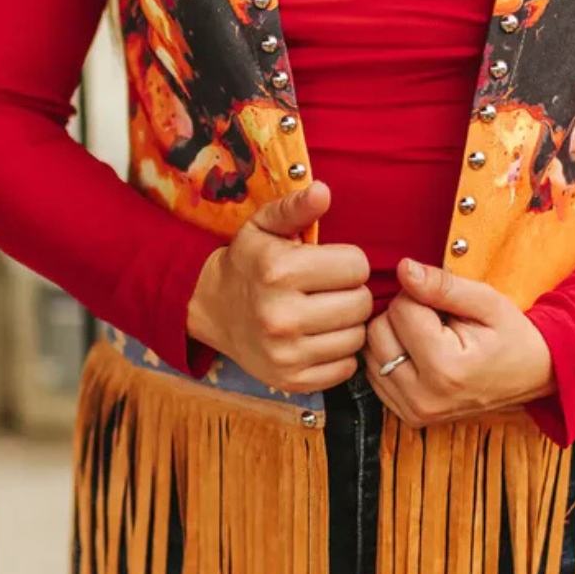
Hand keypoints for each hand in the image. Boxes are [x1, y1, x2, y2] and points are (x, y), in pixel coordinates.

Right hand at [186, 181, 371, 392]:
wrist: (213, 309)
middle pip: (362, 303)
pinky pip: (345, 369)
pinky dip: (339, 354)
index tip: (329, 265)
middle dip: (350, 292)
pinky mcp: (291, 381)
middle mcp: (281, 316)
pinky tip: (319, 339)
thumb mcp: (266, 227)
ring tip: (324, 313)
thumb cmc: (250, 263)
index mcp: (280, 271)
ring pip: (357, 337)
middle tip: (328, 290)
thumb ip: (296, 208)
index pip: (357, 266)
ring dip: (347, 324)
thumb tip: (323, 191)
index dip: (348, 262)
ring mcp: (286, 354)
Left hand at [364, 258, 554, 427]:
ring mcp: (414, 411)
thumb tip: (403, 269)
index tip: (445, 305)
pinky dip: (391, 356)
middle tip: (437, 320)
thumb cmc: (511, 335)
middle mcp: (424, 397)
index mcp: (446, 369)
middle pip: (378, 331)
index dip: (420, 295)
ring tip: (430, 337)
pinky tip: (420, 354)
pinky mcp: (407, 416)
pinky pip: (375, 373)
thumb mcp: (486, 301)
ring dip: (394, 336)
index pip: (400, 309)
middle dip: (403, 314)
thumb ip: (442, 285)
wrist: (531, 375)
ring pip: (371, 352)